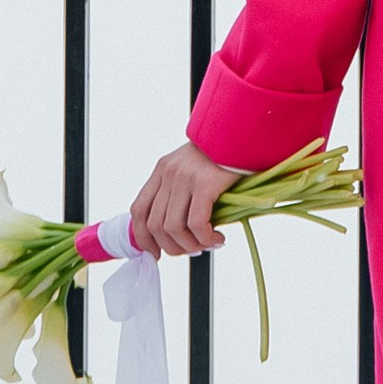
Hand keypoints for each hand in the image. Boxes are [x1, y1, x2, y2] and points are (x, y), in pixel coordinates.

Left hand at [130, 141, 231, 259]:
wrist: (243, 130)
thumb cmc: (223, 154)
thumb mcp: (192, 168)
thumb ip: (180, 192)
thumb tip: (179, 232)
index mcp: (162, 170)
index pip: (139, 210)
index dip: (144, 238)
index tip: (155, 253)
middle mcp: (169, 173)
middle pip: (154, 224)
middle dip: (171, 247)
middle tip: (191, 251)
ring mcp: (185, 178)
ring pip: (173, 228)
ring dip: (189, 245)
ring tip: (206, 245)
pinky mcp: (205, 183)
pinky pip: (196, 223)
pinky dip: (205, 238)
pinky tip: (217, 238)